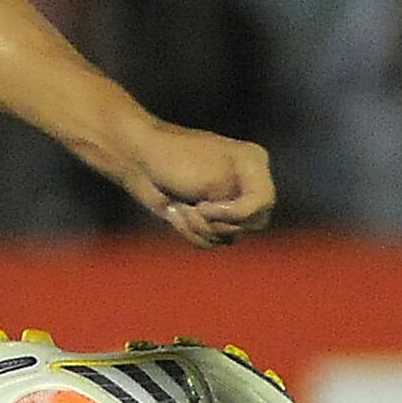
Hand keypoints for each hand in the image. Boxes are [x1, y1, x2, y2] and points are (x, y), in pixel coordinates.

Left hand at [107, 121, 274, 247]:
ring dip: (198, 227)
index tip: (204, 206)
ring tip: (180, 207)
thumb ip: (239, 209)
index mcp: (254, 164)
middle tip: (194, 208)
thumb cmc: (175, 162)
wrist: (137, 162)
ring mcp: (227, 201)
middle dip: (217, 222)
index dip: (236, 213)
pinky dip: (188, 231)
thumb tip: (236, 234)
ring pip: (229, 237)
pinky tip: (174, 212)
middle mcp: (246, 183)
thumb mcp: (214, 182)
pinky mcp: (207, 217)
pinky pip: (209, 241)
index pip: (264, 203)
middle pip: (252, 225)